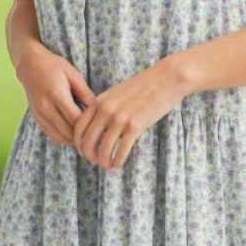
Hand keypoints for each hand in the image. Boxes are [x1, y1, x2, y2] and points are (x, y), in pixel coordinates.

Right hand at [16, 40, 96, 146]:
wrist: (29, 66)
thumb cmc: (53, 66)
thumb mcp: (73, 74)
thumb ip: (85, 92)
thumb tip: (98, 109)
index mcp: (57, 94)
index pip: (75, 119)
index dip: (89, 126)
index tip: (101, 126)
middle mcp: (46, 107)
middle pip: (68, 132)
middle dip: (83, 136)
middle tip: (98, 135)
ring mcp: (40, 115)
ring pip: (60, 137)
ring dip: (74, 140)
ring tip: (87, 136)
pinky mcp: (37, 119)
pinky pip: (52, 136)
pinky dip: (65, 138)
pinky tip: (75, 134)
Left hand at [72, 57, 187, 169]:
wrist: (166, 78)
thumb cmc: (144, 87)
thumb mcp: (117, 93)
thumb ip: (105, 108)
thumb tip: (99, 130)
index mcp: (99, 101)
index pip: (79, 127)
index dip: (79, 144)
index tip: (84, 151)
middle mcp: (106, 110)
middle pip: (87, 140)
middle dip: (89, 155)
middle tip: (95, 162)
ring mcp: (120, 118)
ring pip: (104, 149)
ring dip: (103, 162)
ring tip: (108, 166)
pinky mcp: (135, 126)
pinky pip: (121, 150)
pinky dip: (117, 161)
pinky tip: (118, 165)